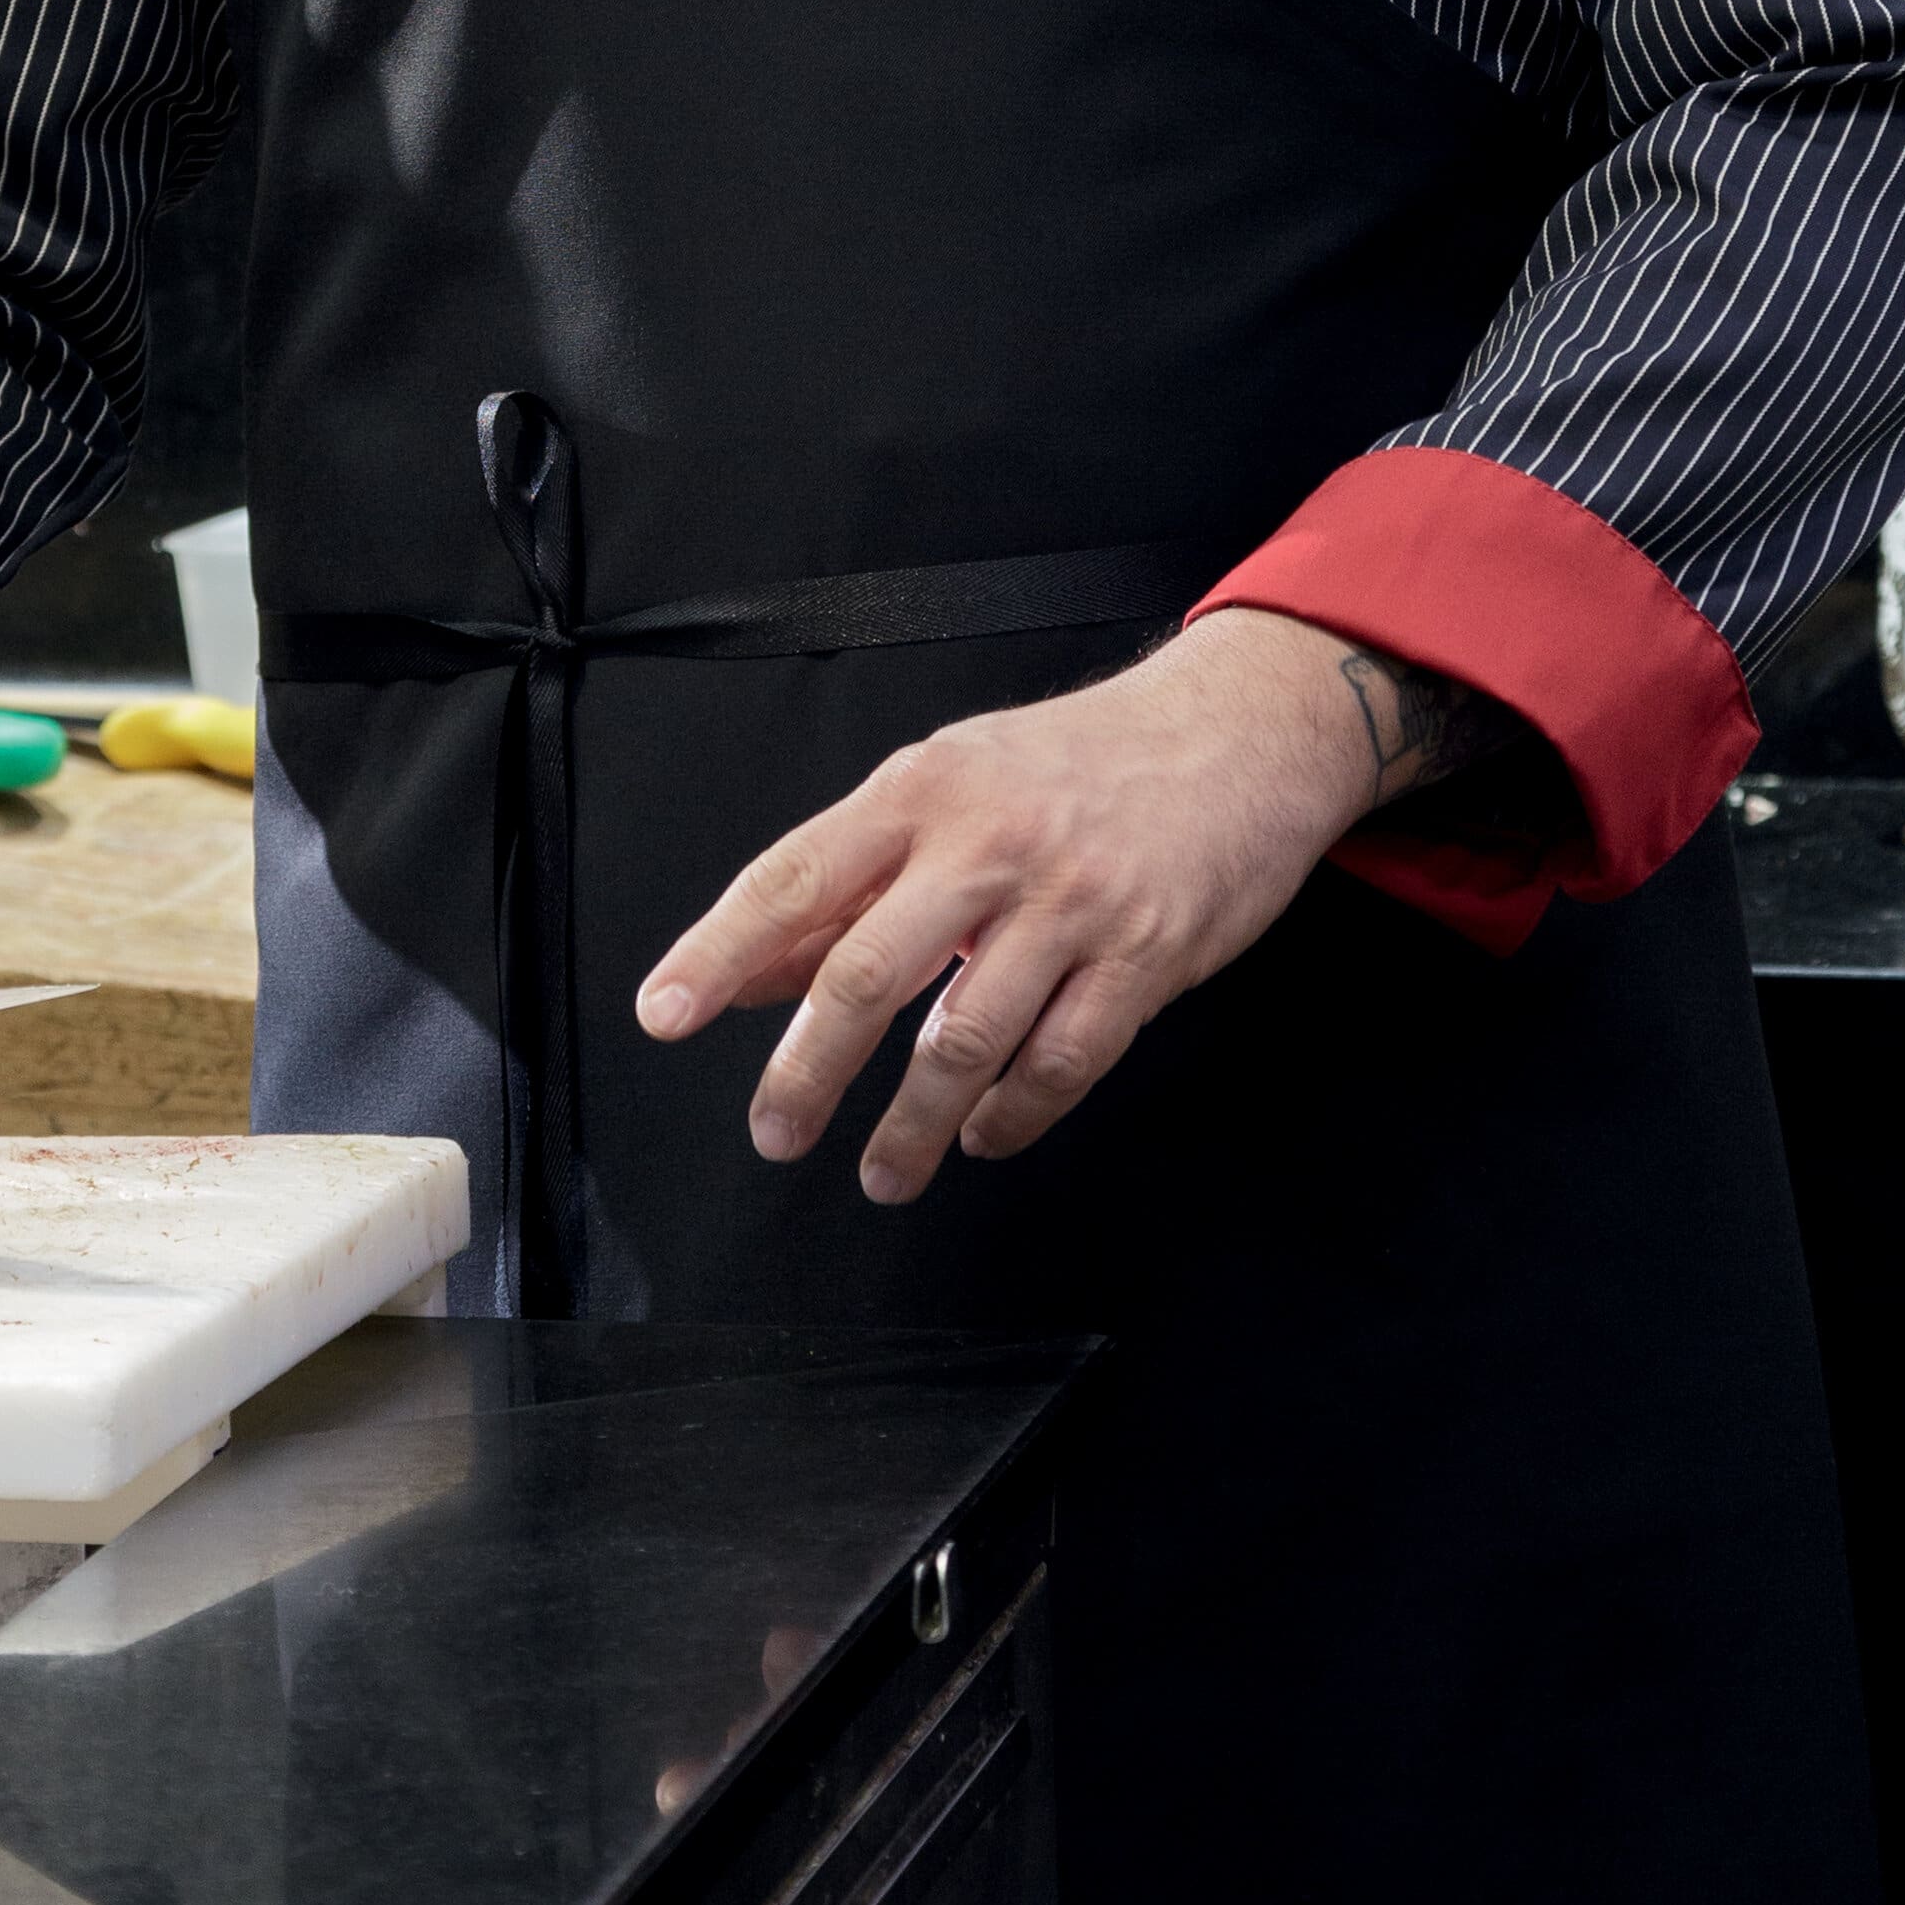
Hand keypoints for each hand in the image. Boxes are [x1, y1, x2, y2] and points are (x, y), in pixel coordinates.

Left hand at [633, 605, 1498, 1206]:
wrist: (1239, 731)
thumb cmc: (1078, 764)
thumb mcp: (951, 786)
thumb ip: (850, 879)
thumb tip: (745, 968)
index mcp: (924, 790)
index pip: (796, 875)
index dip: (720, 950)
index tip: (664, 1014)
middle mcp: (988, 843)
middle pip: (868, 971)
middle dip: (810, 1070)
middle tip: (774, 1132)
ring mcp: (1071, 903)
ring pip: (966, 1038)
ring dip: (914, 1124)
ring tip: (883, 1172)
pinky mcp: (1144, 956)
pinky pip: (1062, 1061)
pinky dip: (1013, 1115)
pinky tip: (984, 1133)